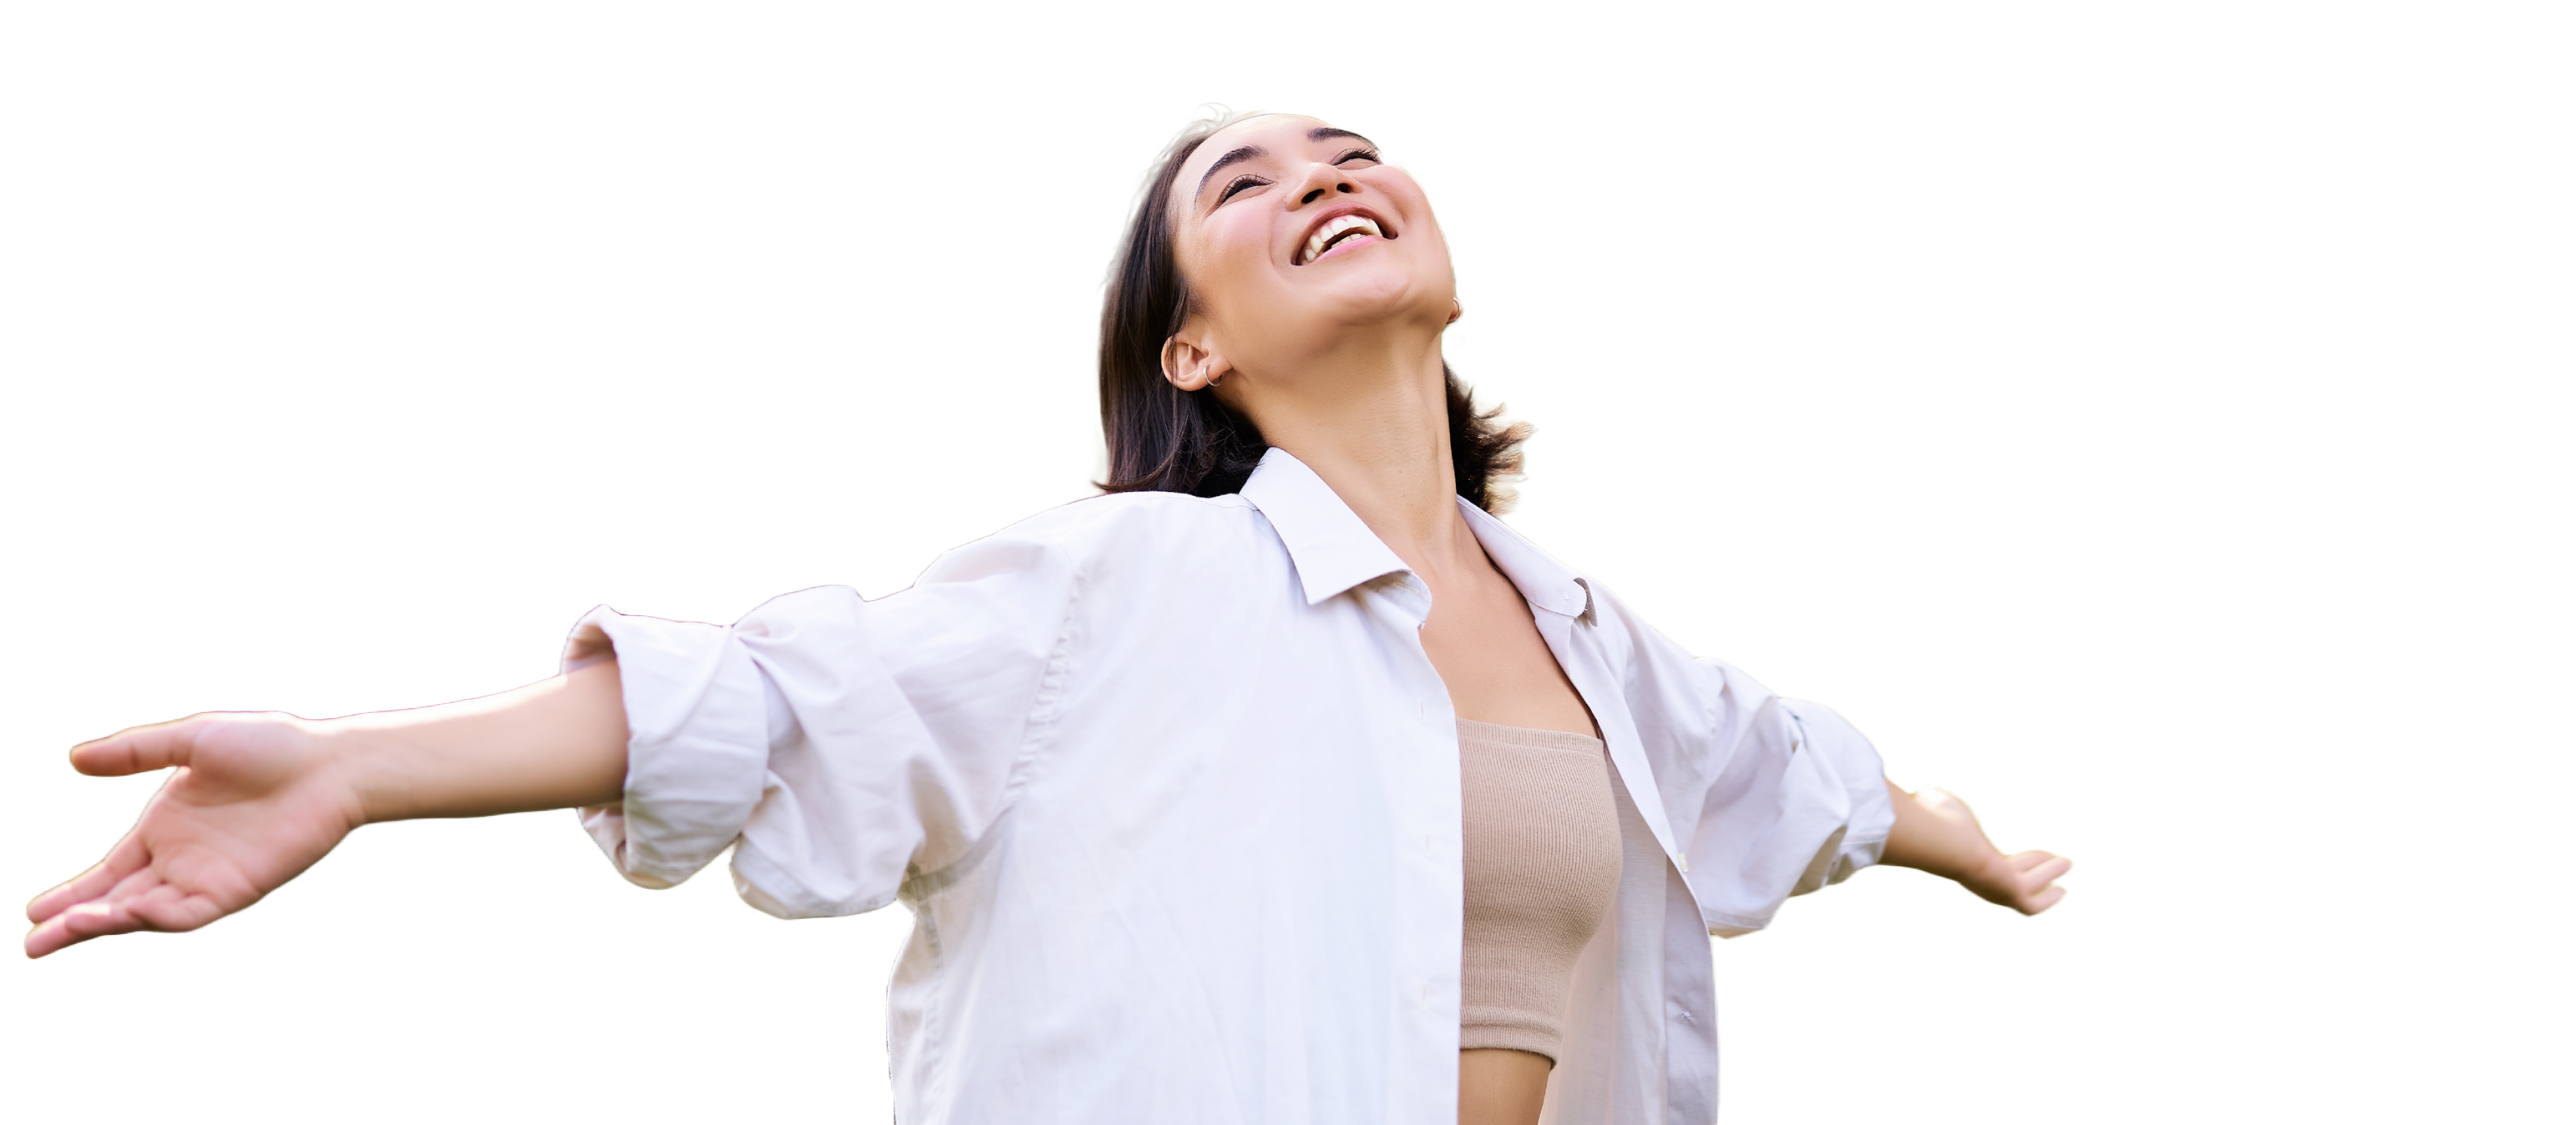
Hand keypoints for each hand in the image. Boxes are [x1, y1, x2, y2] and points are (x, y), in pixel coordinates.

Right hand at [25, 711, 365, 960]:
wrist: (329, 764)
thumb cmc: (269, 746)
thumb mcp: (191, 741)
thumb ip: (136, 751)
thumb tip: (74, 758)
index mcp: (164, 831)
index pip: (108, 872)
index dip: (71, 893)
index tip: (31, 911)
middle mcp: (180, 862)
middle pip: (115, 902)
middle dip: (73, 924)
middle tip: (30, 946)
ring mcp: (206, 880)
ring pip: (144, 914)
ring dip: (104, 924)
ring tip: (63, 929)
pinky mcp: (235, 892)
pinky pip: (186, 915)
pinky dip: (152, 920)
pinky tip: (122, 914)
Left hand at [1913, 784, 2074, 918]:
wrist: (1945, 841)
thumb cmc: (1939, 820)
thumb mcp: (1938, 803)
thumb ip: (1937, 800)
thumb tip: (1930, 794)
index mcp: (1969, 861)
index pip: (1994, 864)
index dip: (2010, 860)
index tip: (2018, 857)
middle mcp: (1984, 879)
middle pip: (2015, 878)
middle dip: (2034, 869)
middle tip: (2055, 861)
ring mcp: (1999, 890)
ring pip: (2030, 888)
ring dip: (2049, 875)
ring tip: (2070, 863)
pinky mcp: (2013, 895)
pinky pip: (2035, 904)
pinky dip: (2050, 899)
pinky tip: (2063, 890)